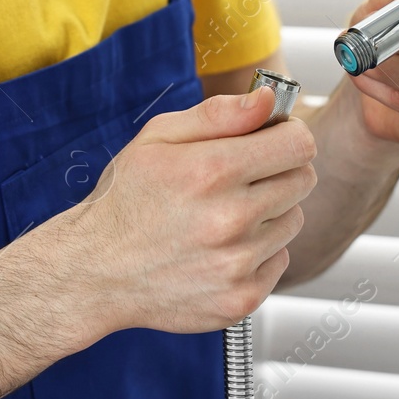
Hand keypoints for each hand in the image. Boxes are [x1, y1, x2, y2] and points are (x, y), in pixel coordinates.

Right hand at [48, 88, 316, 336]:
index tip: (271, 140)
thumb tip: (269, 100)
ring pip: (294, 221)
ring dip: (269, 214)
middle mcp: (231, 220)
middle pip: (304, 180)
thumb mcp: (159, 137)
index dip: (288, 136)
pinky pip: (280, 260)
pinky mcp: (241, 298)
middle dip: (279, 172)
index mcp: (212, 171)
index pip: (299, 145)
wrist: (95, 271)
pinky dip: (259, 253)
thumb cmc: (126, 199)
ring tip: (224, 216)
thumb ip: (220, 114)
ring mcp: (237, 265)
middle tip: (240, 179)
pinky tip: (221, 249)